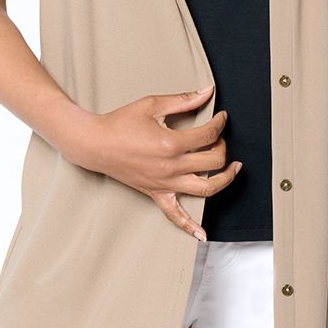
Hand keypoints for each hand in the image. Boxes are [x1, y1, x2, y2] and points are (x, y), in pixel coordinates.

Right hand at [64, 83, 239, 239]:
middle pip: (213, 161)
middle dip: (222, 146)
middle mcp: (171, 167)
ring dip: (224, 180)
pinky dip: (190, 226)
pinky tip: (202, 234)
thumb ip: (183, 100)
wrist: (95, 144)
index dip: (220, 124)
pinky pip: (175, 215)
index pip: (209, 135)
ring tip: (232, 170)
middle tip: (218, 138)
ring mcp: (165, 184)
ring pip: (206, 188)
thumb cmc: (120, 123)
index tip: (221, 118)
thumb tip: (207, 92)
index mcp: (171, 143)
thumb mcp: (152, 105)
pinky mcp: (156, 194)